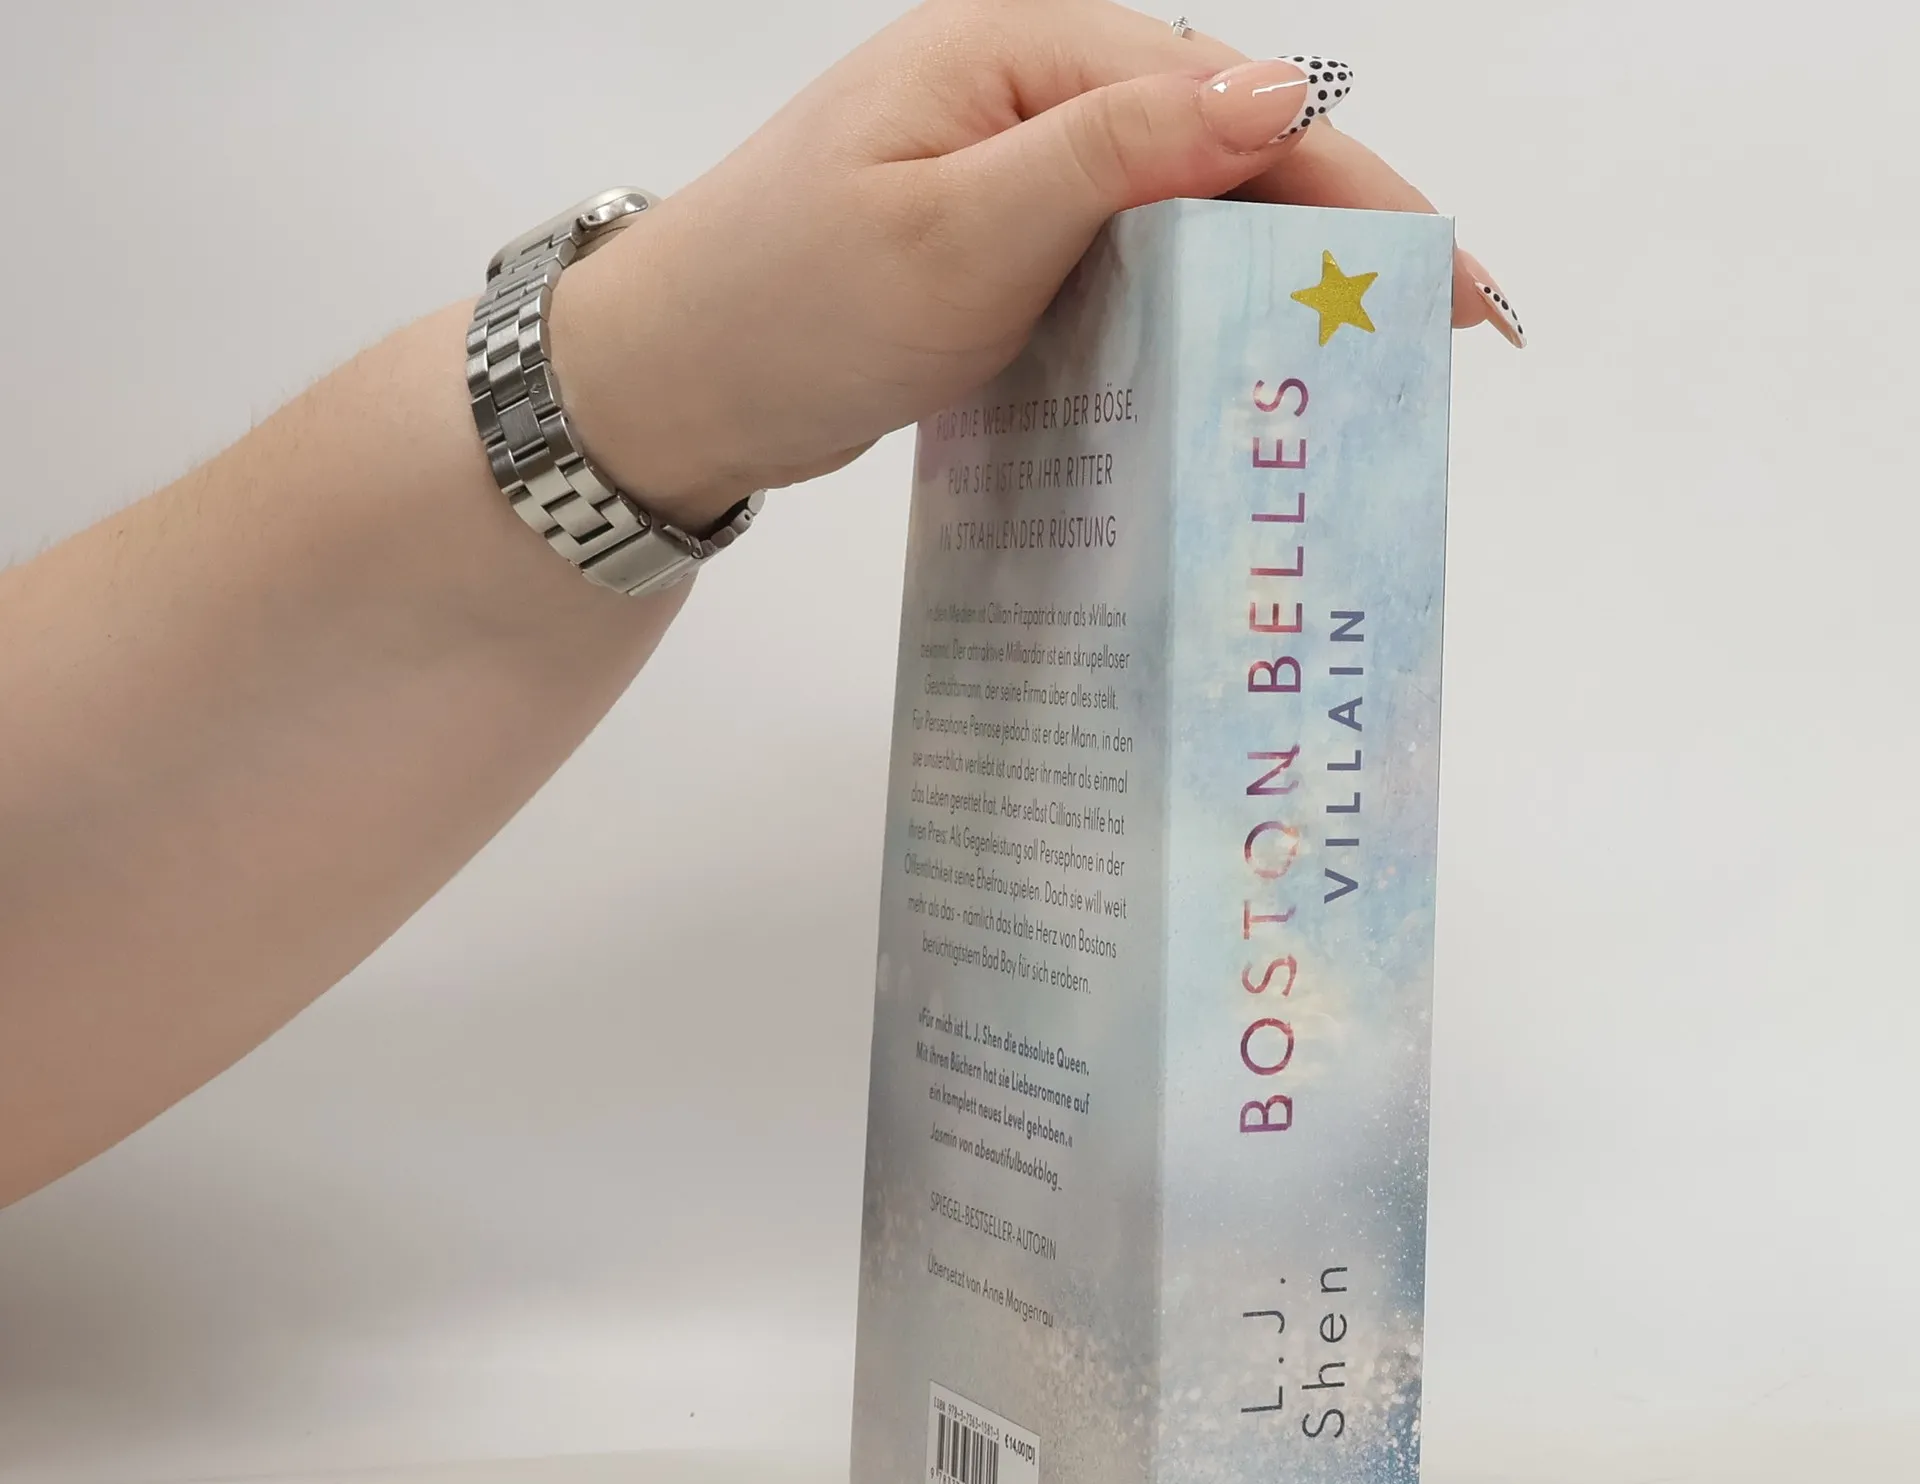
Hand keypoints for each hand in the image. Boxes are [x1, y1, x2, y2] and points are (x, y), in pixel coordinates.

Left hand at [555, 0, 1520, 529]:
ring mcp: (1007, 170)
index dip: (1346, 185)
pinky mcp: (994, 245)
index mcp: (1020, 54)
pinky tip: (1237, 361)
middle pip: (1217, 148)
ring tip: (1358, 353)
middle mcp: (1024, 93)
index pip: (1222, 104)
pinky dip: (1186, 311)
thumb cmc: (788, 306)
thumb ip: (1115, 156)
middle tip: (1436, 328)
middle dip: (1330, 232)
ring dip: (1268, 274)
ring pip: (1176, 211)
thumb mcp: (958, 230)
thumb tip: (1276, 91)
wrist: (668, 385)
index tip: (1445, 274)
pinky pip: (1119, 263)